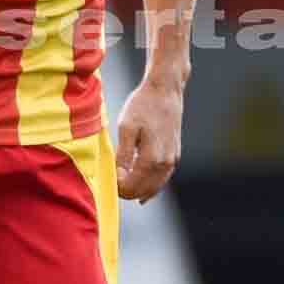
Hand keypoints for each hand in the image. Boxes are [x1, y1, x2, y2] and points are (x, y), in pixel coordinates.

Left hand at [114, 80, 183, 201]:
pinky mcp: (175, 155)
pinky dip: (151, 187)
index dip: (118, 188)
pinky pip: (162, 179)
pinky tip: (143, 192)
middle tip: (112, 185)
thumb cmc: (143, 106)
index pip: (132, 187)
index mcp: (152, 158)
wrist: (165, 91)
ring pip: (155, 187)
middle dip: (127, 192)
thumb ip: (123, 156)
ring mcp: (172, 160)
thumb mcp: (126, 128)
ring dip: (139, 191)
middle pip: (143, 190)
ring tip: (123, 189)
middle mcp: (165, 163)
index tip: (107, 181)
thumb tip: (120, 178)